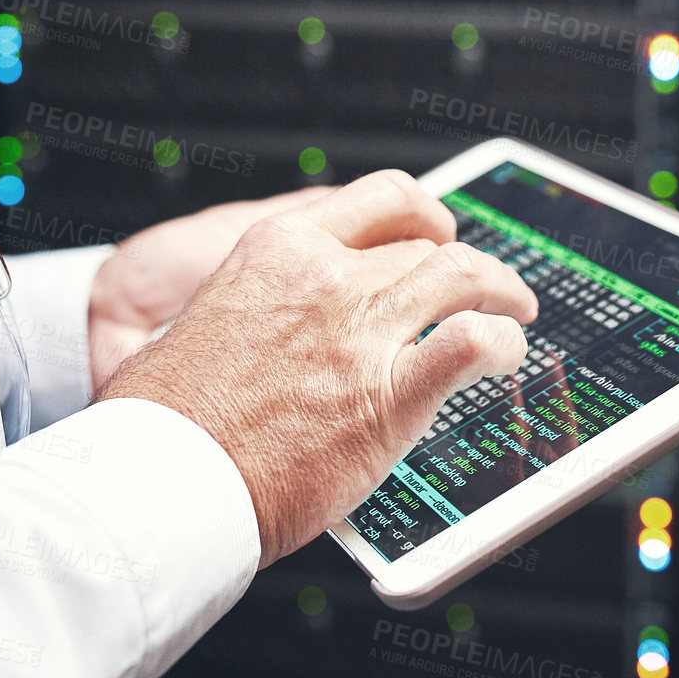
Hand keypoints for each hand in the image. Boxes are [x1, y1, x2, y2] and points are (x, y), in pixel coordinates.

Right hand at [95, 170, 536, 565]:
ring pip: (462, 274)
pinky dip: (501, 345)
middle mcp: (325, 277)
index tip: (437, 233)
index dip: (423, 214)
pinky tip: (504, 358)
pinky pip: (470, 345)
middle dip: (462, 267)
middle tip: (482, 290)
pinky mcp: (388, 395)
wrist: (163, 479)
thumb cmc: (166, 418)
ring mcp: (358, 331)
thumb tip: (265, 326)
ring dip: (501, 290)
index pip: (380, 198)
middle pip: (424, 246)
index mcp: (278, 249)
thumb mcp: (202, 321)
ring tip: (515, 311)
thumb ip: (253, 306)